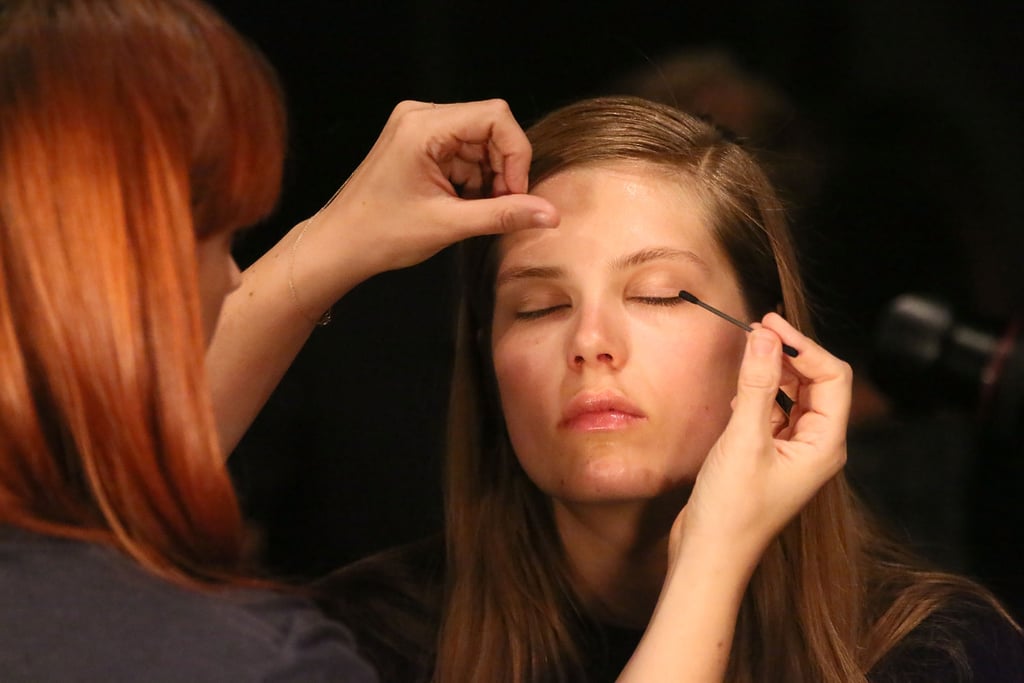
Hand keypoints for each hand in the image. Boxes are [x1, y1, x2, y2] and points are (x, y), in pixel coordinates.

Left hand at [297, 99, 558, 290]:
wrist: (340, 246)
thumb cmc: (381, 234)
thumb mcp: (449, 225)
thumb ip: (503, 215)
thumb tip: (550, 214)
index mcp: (422, 127)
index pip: (495, 117)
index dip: (515, 154)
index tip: (515, 193)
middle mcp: (420, 117)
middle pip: (489, 127)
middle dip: (503, 168)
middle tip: (503, 206)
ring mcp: (418, 129)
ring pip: (479, 142)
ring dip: (489, 176)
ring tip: (479, 210)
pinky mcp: (419, 144)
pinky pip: (463, 152)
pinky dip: (474, 178)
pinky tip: (464, 204)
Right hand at [671, 313, 851, 567]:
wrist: (709, 555)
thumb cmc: (731, 510)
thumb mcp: (744, 440)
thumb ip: (757, 386)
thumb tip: (765, 336)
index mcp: (824, 444)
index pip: (832, 377)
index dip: (804, 346)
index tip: (768, 324)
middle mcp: (815, 446)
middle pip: (817, 383)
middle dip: (790, 354)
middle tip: (756, 329)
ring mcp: (792, 452)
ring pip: (794, 396)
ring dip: (774, 371)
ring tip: (748, 352)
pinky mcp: (768, 456)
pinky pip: (774, 413)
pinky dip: (760, 394)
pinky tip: (739, 393)